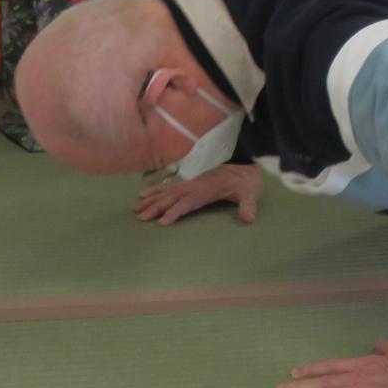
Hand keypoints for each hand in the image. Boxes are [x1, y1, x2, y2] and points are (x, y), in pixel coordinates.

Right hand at [136, 162, 260, 225]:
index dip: (175, 212)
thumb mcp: (250, 193)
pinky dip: (155, 190)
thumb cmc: (246, 183)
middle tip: (141, 217)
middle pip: (172, 197)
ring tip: (136, 208)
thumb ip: (249, 205)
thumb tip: (249, 218)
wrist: (244, 166)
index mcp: (206, 191)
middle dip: (156, 207)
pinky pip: (168, 187)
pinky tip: (143, 194)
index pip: (187, 202)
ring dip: (151, 200)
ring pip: (167, 192)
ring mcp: (190, 184)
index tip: (162, 221)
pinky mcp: (189, 183)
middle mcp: (194, 186)